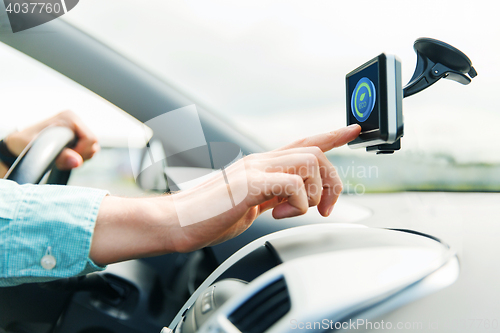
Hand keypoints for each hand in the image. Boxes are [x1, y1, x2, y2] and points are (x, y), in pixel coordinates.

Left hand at [4, 110, 99, 169]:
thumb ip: (59, 156)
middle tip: (62, 159)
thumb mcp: (39, 150)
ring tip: (62, 158)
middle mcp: (75, 120)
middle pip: (94, 143)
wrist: (19, 144)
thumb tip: (77, 161)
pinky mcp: (78, 136)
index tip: (64, 157)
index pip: (90, 139)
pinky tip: (65, 156)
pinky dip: (79, 157)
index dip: (80, 152)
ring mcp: (77, 128)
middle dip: (81, 155)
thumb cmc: (25, 143)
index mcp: (69, 117)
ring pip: (93, 148)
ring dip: (80, 157)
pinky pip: (89, 150)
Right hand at [90, 124, 360, 263]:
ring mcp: (255, 169)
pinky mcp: (249, 183)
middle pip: (315, 152)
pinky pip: (292, 185)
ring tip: (291, 213)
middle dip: (332, 182)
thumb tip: (297, 200)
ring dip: (312, 194)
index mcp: (262, 165)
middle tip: (325, 209)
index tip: (354, 129)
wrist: (177, 222)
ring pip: (309, 163)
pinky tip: (278, 215)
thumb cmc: (210, 215)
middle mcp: (261, 160)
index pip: (303, 142)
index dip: (332, 135)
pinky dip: (297, 204)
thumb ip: (275, 196)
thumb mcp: (252, 204)